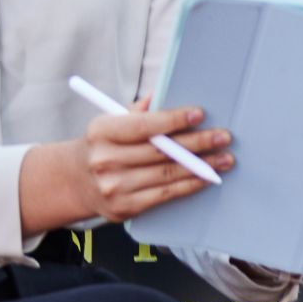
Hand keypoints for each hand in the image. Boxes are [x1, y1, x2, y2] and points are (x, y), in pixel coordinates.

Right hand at [71, 97, 231, 224]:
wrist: (78, 182)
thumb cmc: (103, 146)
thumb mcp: (111, 122)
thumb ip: (136, 111)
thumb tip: (162, 93)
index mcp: (102, 132)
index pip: (143, 126)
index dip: (173, 120)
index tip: (199, 113)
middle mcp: (106, 160)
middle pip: (161, 151)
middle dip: (197, 143)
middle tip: (223, 137)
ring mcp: (115, 186)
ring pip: (167, 173)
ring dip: (201, 166)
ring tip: (224, 158)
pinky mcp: (126, 207)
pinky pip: (165, 194)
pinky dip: (189, 185)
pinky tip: (206, 177)